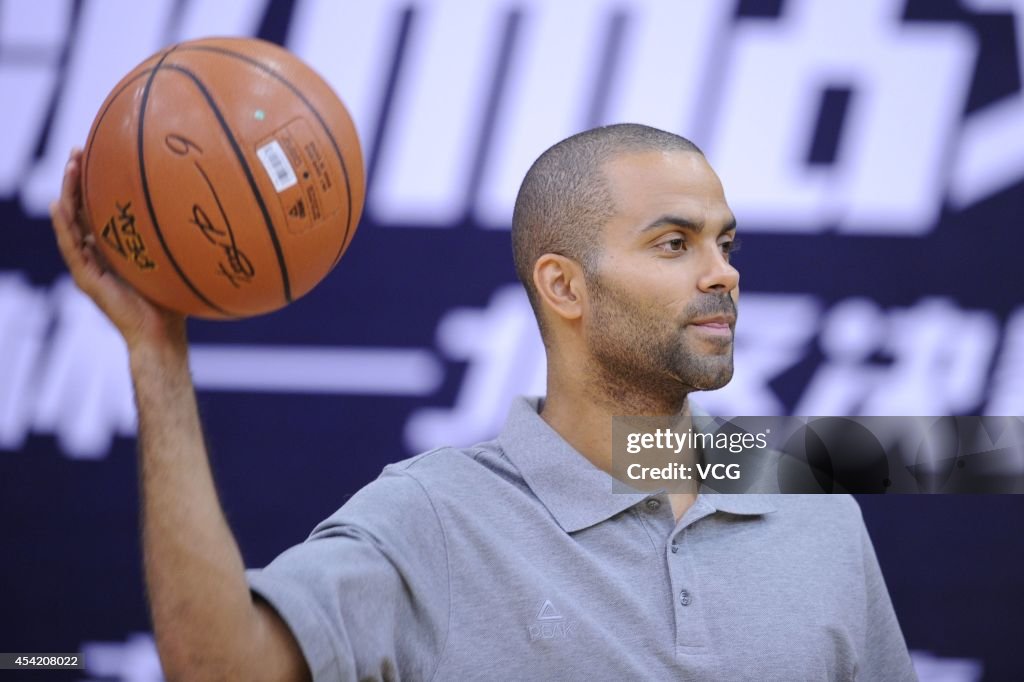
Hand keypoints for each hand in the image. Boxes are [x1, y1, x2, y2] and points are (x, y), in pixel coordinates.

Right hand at [49, 148, 186, 351]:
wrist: (162, 333)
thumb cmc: (176, 298)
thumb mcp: (177, 258)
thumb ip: (182, 236)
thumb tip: (209, 206)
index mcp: (117, 246)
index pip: (102, 206)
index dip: (98, 180)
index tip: (101, 150)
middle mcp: (100, 252)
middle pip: (82, 208)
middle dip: (79, 178)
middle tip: (79, 148)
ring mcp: (90, 265)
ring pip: (71, 223)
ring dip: (67, 193)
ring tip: (69, 166)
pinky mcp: (86, 279)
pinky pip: (71, 248)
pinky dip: (63, 226)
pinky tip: (58, 205)